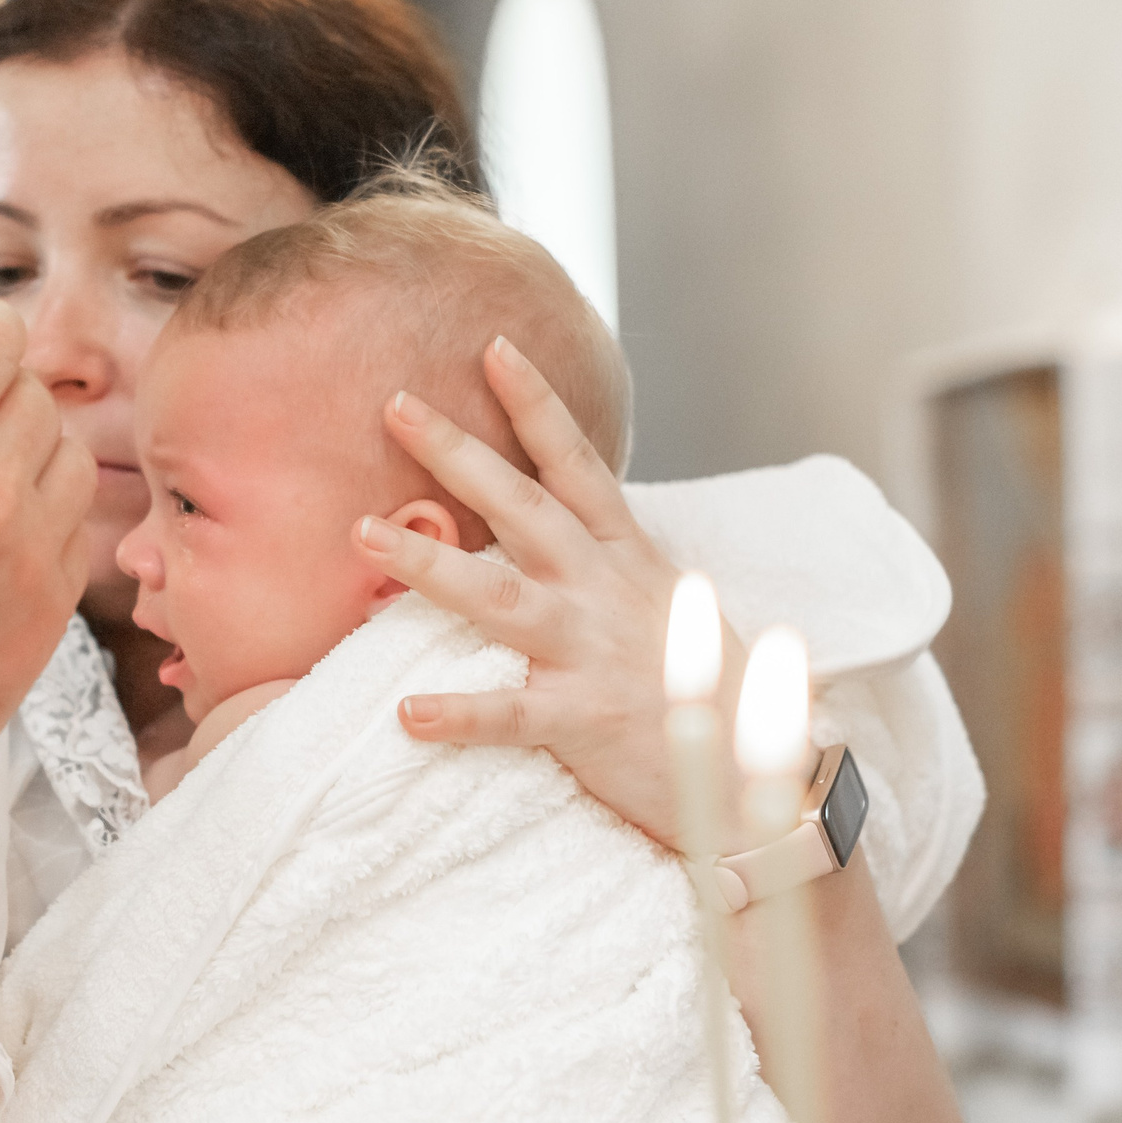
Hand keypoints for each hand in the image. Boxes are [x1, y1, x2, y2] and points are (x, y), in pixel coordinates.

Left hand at [352, 337, 748, 851]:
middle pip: (522, 506)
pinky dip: (460, 713)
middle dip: (458, 452)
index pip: (576, 462)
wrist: (756, 776)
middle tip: (395, 404)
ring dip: (429, 565)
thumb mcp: (657, 600)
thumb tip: (550, 521)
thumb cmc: (698, 685)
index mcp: (623, 554)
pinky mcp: (584, 720)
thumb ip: (602, 558)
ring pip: (500, 597)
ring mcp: (592, 651)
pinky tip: (407, 711)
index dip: (536, 403)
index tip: (492, 347)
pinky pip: (511, 715)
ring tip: (365, 534)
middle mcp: (603, 589)